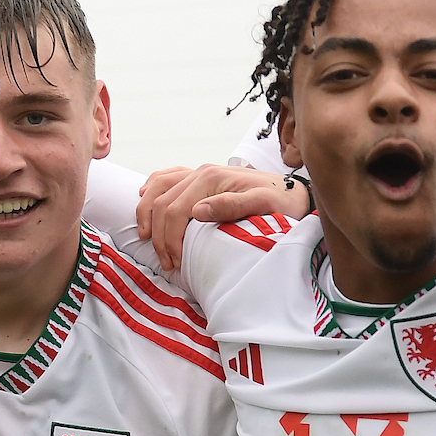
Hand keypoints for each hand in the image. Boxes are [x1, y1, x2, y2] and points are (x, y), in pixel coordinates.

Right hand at [137, 164, 310, 270]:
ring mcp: (198, 172)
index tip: (176, 263)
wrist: (292, 191)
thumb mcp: (263, 204)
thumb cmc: (280, 202)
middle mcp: (201, 172)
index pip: (176, 209)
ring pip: (158, 187)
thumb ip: (232, 206)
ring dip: (148, 213)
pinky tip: (144, 198)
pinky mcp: (199, 178)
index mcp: (211, 178)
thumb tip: (197, 211)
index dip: (170, 238)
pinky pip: (166, 177)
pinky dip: (152, 188)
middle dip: (159, 234)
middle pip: (163, 202)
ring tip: (146, 238)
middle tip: (167, 262)